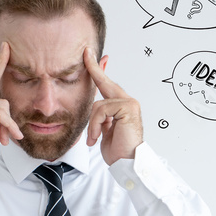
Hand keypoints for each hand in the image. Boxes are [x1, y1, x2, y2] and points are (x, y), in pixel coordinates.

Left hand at [84, 48, 143, 165]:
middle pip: (105, 83)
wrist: (127, 163)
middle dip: (94, 68)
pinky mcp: (128, 107)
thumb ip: (101, 116)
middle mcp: (127, 101)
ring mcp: (129, 103)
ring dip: (92, 124)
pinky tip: (97, 137)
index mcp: (121, 105)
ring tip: (94, 138)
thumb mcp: (104, 129)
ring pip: (98, 104)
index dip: (98, 70)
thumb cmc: (118, 149)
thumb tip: (94, 105)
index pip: (107, 85)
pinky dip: (95, 125)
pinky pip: (101, 110)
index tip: (90, 56)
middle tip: (86, 52)